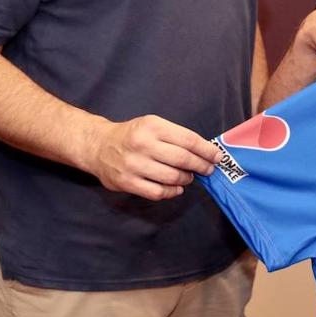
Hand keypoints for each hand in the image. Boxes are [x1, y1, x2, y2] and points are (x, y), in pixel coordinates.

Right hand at [83, 115, 220, 200]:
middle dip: (201, 166)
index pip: (188, 140)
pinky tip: (176, 188)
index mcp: (152, 126)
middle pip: (183, 159)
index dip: (206, 151)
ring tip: (189, 177)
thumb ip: (176, 136)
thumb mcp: (153, 124)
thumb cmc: (133, 135)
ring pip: (172, 177)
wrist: (98, 145)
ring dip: (186, 179)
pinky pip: (157, 192)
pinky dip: (171, 192)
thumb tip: (205, 152)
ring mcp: (133, 165)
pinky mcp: (126, 182)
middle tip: (208, 169)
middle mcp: (142, 144)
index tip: (217, 157)